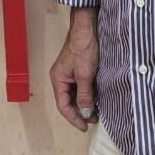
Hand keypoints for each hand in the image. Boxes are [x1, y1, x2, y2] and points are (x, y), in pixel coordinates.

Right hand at [50, 7, 98, 130]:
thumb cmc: (83, 47)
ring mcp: (68, 74)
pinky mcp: (76, 69)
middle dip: (80, 112)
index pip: (63, 106)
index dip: (74, 118)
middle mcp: (60, 78)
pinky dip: (86, 95)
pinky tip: (95, 99)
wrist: (87, 28)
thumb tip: (84, 113)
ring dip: (84, 104)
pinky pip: (79, 87)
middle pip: (68, 102)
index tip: (85, 126)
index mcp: (58, 80)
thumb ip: (84, 95)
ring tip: (96, 112)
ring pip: (74, 95)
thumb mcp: (85, 74)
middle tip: (93, 119)